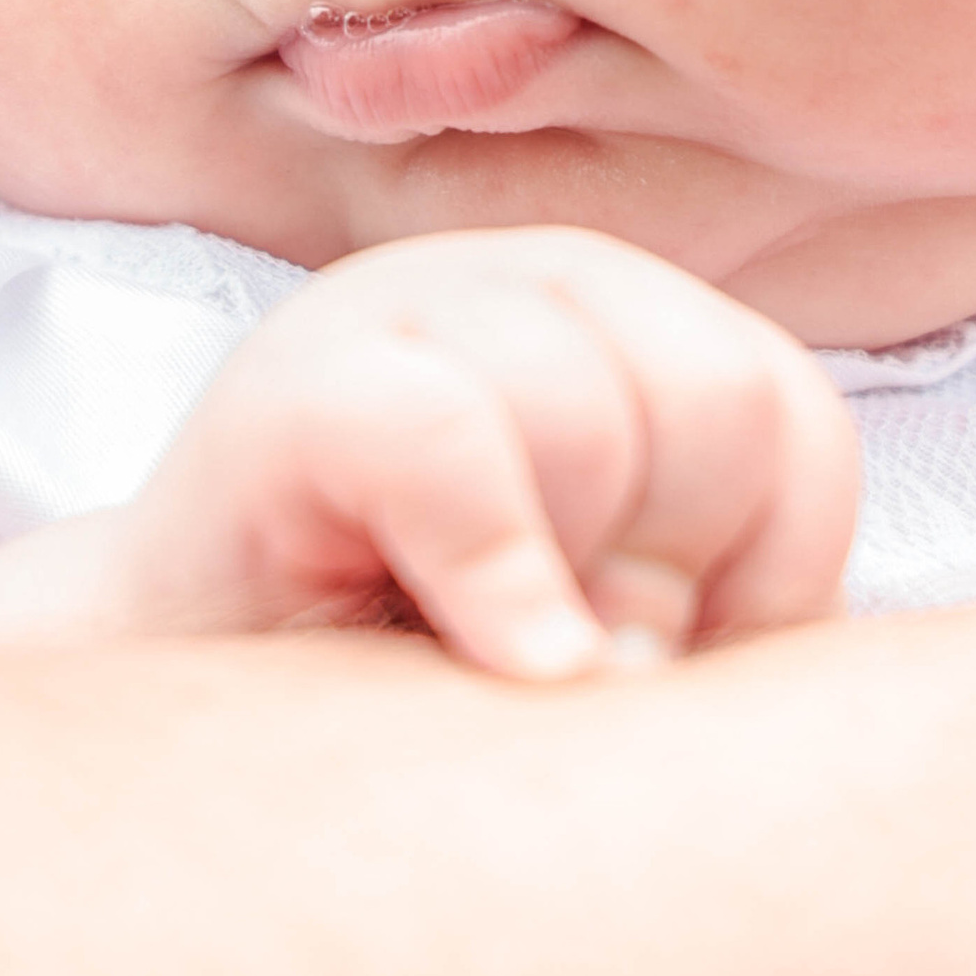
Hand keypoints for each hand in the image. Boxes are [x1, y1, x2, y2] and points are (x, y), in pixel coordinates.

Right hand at [0, 229, 861, 680]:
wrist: (182, 697)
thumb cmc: (423, 668)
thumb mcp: (614, 626)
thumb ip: (716, 610)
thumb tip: (766, 665)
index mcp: (633, 317)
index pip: (793, 415)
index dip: (769, 572)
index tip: (674, 661)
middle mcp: (531, 278)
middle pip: (715, 398)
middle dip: (671, 568)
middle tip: (578, 656)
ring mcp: (408, 307)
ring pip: (591, 419)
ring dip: (566, 586)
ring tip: (494, 648)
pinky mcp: (301, 385)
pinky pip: (456, 444)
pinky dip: (496, 578)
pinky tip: (494, 659)